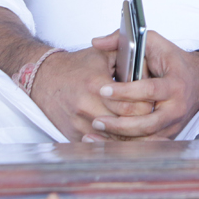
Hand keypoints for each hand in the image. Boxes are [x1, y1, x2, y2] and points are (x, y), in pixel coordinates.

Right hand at [30, 39, 149, 141]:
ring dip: (130, 133)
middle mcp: (86, 107)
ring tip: (142, 125)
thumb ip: (129, 57)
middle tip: (152, 114)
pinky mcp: (74, 134)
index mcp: (96, 85)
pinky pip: (100, 142)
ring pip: (114, 137)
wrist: (44, 79)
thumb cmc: (76, 66)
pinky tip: (126, 134)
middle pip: (125, 123)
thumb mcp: (104, 55)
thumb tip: (151, 66)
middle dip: (142, 119)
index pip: (131, 104)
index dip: (147, 103)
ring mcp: (79, 123)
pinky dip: (115, 140)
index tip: (154, 100)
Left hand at [89, 31, 198, 139]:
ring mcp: (173, 124)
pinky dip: (125, 146)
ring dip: (120, 138)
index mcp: (175, 85)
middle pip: (147, 123)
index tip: (104, 90)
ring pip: (146, 139)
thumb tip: (96, 42)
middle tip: (96, 119)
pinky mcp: (168, 135)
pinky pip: (146, 145)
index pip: (149, 90)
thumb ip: (124, 40)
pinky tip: (105, 143)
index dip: (125, 91)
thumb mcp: (153, 44)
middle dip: (120, 123)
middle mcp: (177, 108)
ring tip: (96, 131)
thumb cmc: (174, 62)